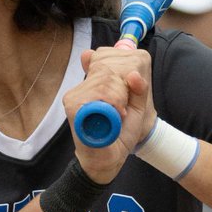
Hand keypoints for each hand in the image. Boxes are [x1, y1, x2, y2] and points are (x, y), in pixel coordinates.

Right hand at [64, 46, 155, 180]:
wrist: (108, 159)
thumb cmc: (121, 132)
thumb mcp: (138, 106)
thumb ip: (139, 86)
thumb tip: (133, 73)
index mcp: (100, 77)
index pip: (114, 53)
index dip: (129, 70)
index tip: (130, 92)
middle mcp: (85, 81)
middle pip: (111, 63)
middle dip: (125, 86)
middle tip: (123, 107)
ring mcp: (77, 91)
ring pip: (106, 77)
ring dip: (120, 98)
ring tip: (117, 114)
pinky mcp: (72, 102)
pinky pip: (99, 91)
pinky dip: (112, 104)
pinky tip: (112, 117)